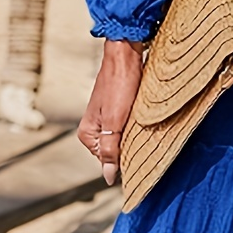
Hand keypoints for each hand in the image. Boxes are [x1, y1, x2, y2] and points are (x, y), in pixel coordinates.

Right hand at [77, 39, 144, 184]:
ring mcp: (106, 118)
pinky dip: (138, 125)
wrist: (125, 55)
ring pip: (124, 138)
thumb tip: (108, 178)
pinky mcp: (117, 109)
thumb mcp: (115, 122)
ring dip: (136, 135)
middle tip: (142, 133)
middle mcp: (94, 128)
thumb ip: (111, 150)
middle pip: (116, 150)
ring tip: (143, 124)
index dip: (124, 158)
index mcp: (88, 134)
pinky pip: (128, 126)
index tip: (139, 149)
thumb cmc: (119, 86)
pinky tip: (145, 118)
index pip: (108, 161)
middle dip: (130, 146)